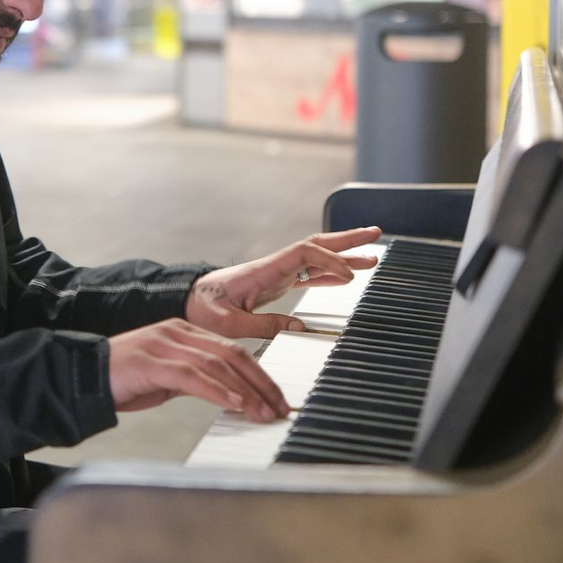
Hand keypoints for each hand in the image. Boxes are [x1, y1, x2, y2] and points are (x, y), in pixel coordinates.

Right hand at [107, 319, 288, 421]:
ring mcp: (163, 343)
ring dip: (245, 391)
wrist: (82, 376)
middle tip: (280, 408)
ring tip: (263, 413)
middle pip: (232, 353)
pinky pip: (192, 376)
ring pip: (217, 364)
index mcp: (183, 332)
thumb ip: (193, 378)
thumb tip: (227, 394)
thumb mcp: (165, 378)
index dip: (259, 374)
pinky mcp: (151, 361)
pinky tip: (234, 405)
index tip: (276, 399)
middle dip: (261, 383)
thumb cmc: (123, 381)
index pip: (232, 350)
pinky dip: (218, 391)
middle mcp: (177, 332)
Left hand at [185, 226, 381, 339]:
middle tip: (375, 234)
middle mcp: (273, 266)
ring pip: (316, 258)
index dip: (329, 261)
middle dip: (346, 239)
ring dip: (344, 256)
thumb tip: (299, 328)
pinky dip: (329, 274)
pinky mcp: (275, 284)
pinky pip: (308, 275)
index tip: (348, 276)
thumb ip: (263, 325)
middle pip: (316, 245)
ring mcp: (276, 274)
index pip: (304, 253)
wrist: (187, 301)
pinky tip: (345, 278)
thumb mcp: (228, 323)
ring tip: (372, 257)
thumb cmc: (202, 310)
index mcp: (263, 269)